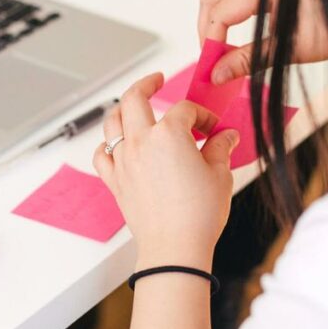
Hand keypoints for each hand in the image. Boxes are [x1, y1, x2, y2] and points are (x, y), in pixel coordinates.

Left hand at [93, 73, 239, 271]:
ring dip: (123, 109)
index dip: (202, 115)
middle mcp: (141, 142)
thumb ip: (221, 148)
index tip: (213, 128)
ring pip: (112, 121)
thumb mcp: (220, 175)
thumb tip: (226, 136)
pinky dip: (107, 145)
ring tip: (134, 105)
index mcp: (169, 134)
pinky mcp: (115, 181)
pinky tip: (116, 145)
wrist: (175, 249)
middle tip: (156, 79)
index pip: (185, 109)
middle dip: (146, 83)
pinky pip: (101, 155)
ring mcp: (123, 160)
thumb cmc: (199, 214)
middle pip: (134, 98)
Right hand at [198, 0, 327, 84]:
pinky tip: (226, 25)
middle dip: (206, 30)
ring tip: (216, 45)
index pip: (221, 12)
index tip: (210, 66)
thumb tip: (216, 74)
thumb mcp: (287, 51)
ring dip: (211, 17)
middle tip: (210, 60)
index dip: (210, 41)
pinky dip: (221, 5)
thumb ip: (247, 60)